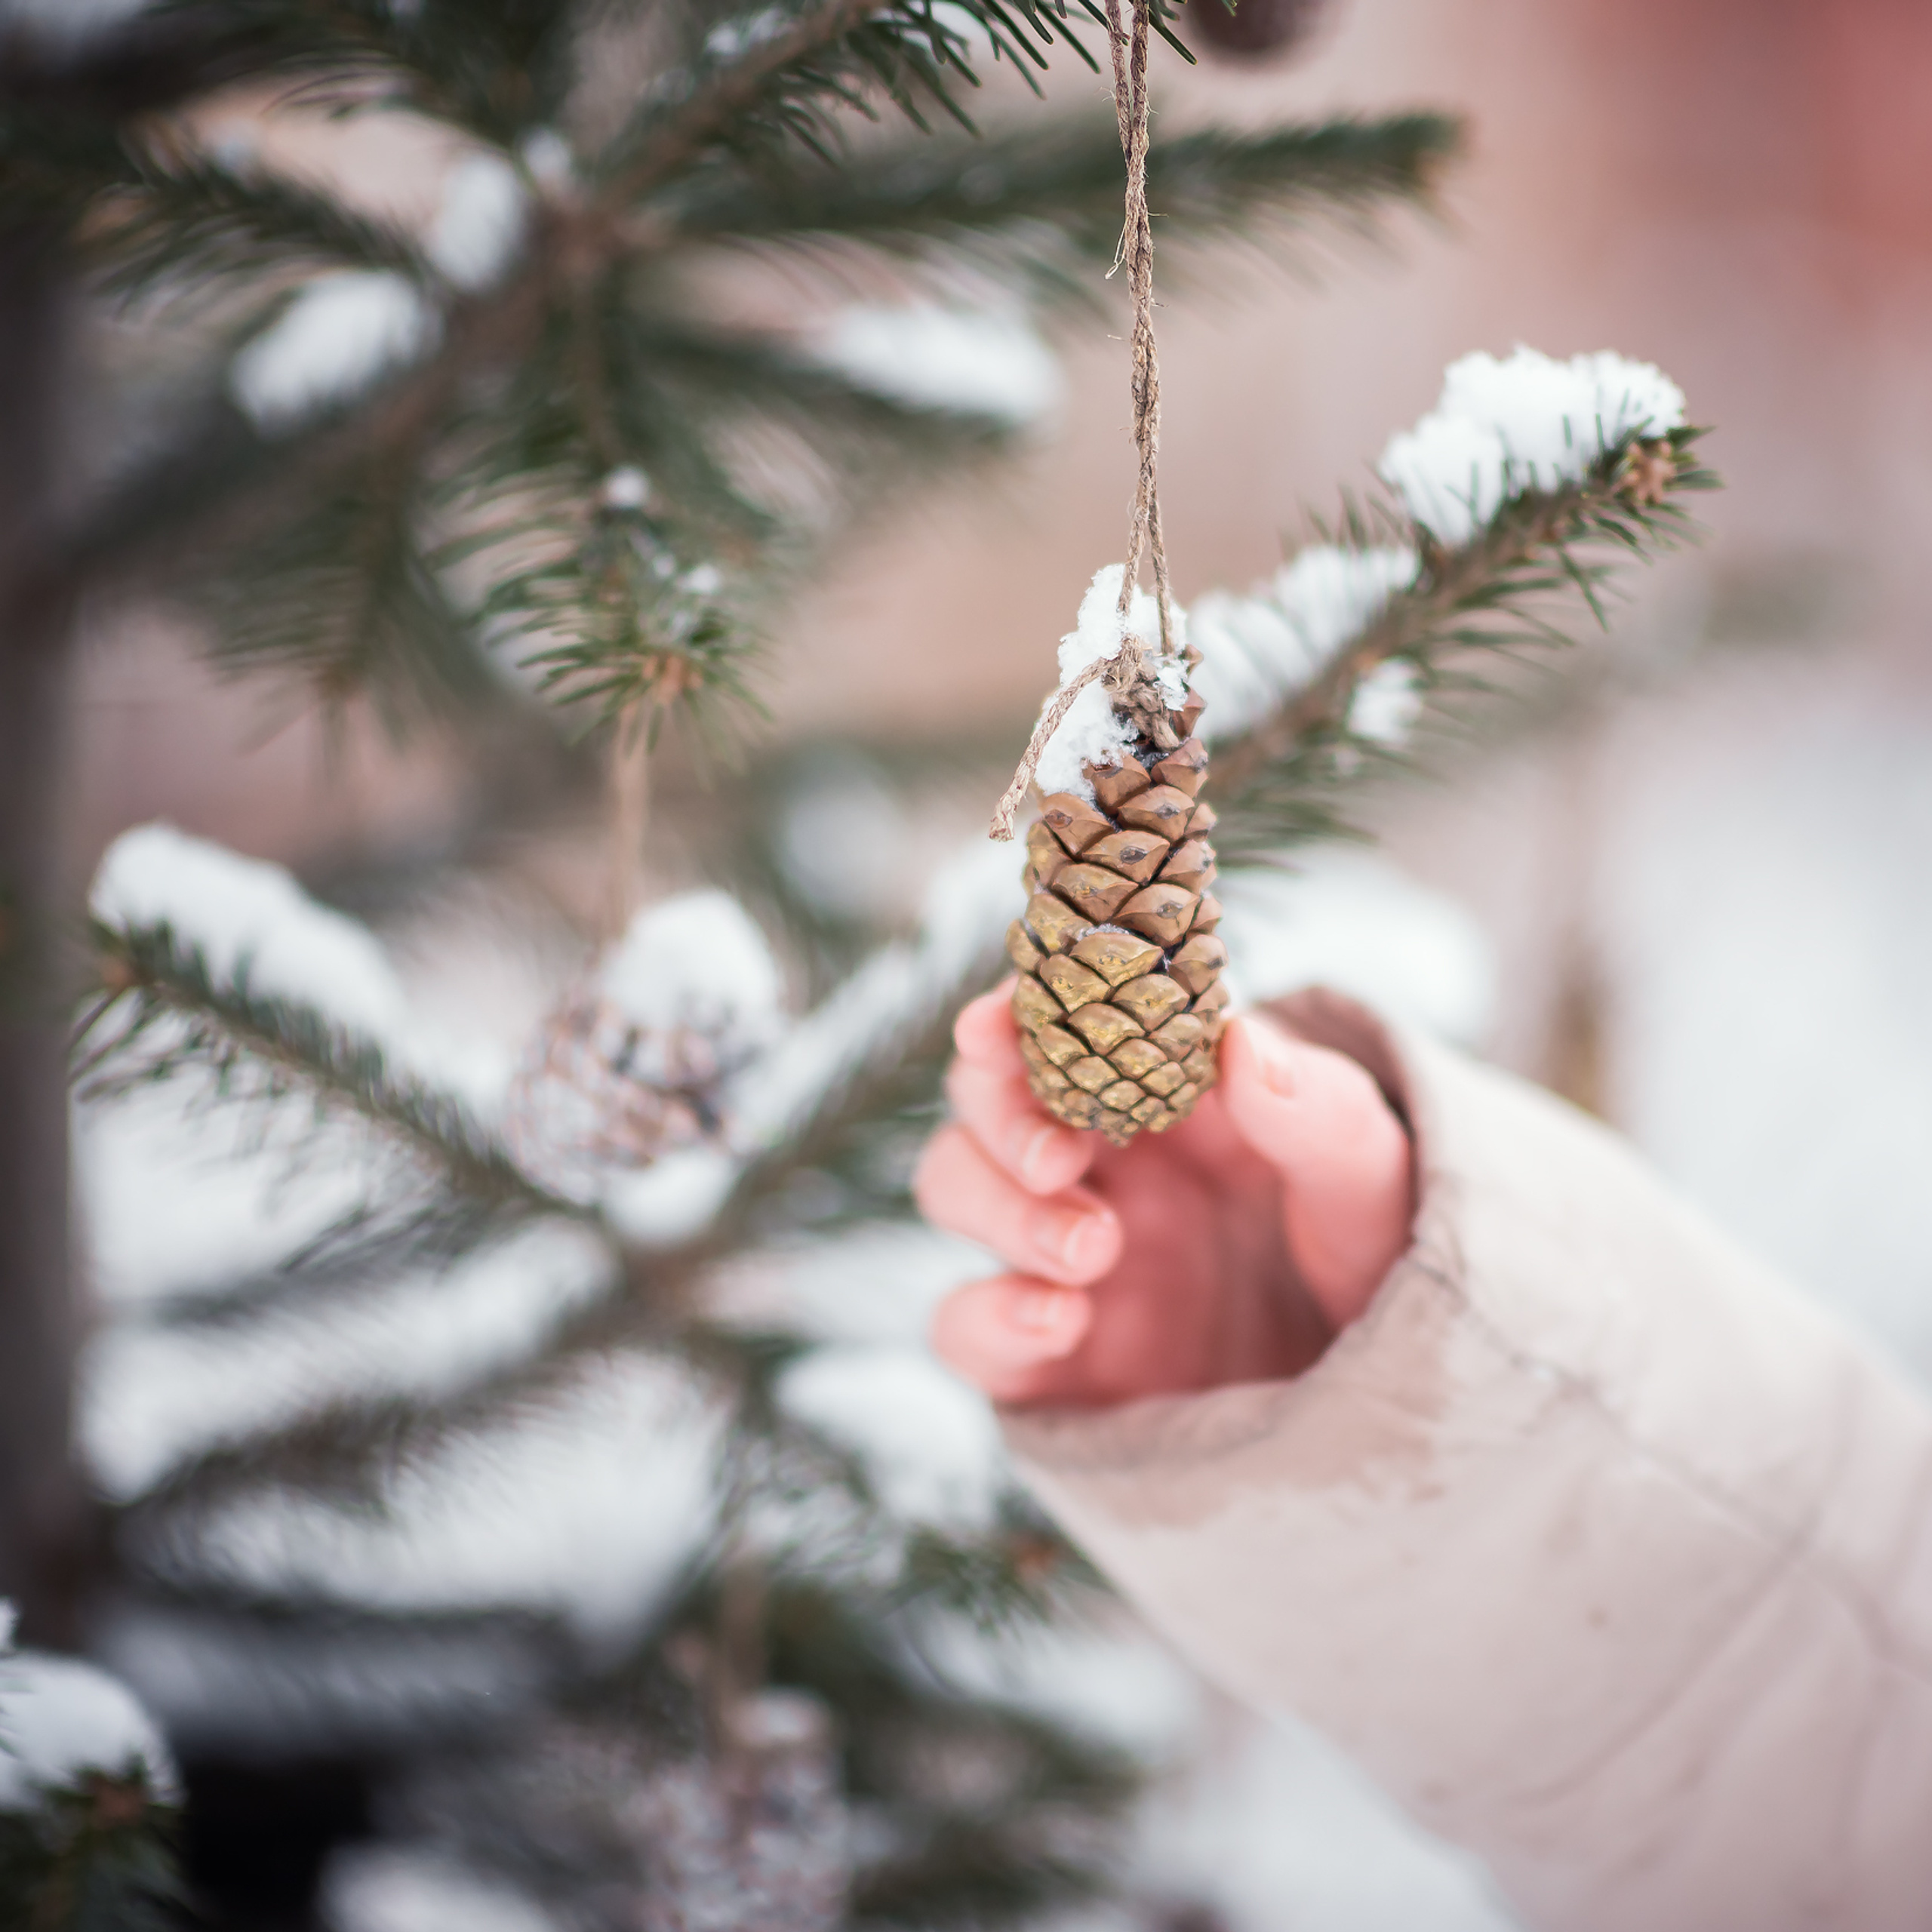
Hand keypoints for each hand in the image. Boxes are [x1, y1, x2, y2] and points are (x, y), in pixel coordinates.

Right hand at [914, 983, 1415, 1406]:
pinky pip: (966, 1325)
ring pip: (957, 1188)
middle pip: (984, 1098)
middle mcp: (1096, 1159)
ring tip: (1093, 1250)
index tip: (995, 1023)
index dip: (1015, 1011)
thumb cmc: (1373, 1261)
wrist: (1387, 1399)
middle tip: (1061, 1159)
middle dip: (1003, 1116)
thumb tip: (1243, 1046)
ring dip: (1001, 1208)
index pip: (1060, 1020)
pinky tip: (1059, 1320)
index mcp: (1162, 1088)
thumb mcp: (1372, 1183)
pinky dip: (990, 1316)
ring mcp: (1061, 1253)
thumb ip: (1319, 1114)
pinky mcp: (1044, 1354)